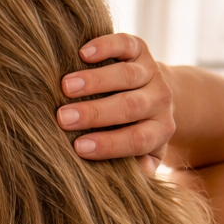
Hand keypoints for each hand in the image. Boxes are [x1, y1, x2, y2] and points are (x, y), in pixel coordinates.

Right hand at [56, 33, 174, 175]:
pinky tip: (83, 52)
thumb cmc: (135, 133)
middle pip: (130, 106)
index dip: (110, 144)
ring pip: (128, 75)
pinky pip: (127, 44)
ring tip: (65, 86)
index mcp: (159, 131)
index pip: (137, 139)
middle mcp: (159, 101)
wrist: (158, 95)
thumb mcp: (143, 156)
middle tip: (63, 118)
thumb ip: (136, 167)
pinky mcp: (140, 50)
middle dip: (96, 113)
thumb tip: (130, 179)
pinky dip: (107, 45)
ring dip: (95, 80)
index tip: (79, 148)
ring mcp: (150, 73)